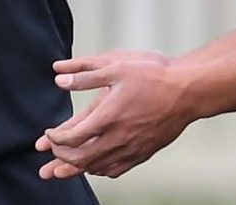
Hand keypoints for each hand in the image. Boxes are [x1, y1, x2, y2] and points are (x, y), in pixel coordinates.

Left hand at [36, 49, 190, 180]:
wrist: (188, 89)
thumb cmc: (153, 74)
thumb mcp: (116, 65)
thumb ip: (85, 73)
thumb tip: (58, 76)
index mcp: (108, 116)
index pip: (71, 138)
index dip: (54, 139)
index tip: (46, 134)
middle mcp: (118, 137)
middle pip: (80, 159)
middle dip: (59, 160)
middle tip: (47, 158)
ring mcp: (132, 148)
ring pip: (97, 167)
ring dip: (76, 169)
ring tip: (62, 170)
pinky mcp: (144, 152)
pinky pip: (116, 169)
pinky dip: (100, 170)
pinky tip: (96, 165)